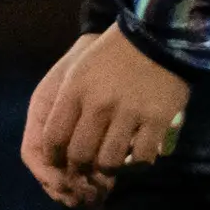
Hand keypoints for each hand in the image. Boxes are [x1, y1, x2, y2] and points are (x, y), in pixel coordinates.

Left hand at [22, 25, 185, 208]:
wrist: (156, 36)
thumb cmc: (111, 56)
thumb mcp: (77, 73)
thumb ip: (65, 105)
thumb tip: (54, 143)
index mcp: (74, 91)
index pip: (53, 138)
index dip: (53, 158)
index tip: (58, 163)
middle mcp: (99, 104)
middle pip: (79, 154)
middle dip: (78, 170)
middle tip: (83, 173)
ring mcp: (129, 113)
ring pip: (108, 161)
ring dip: (106, 171)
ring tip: (108, 168)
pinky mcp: (157, 119)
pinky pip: (141, 157)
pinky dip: (136, 165)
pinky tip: (134, 160)